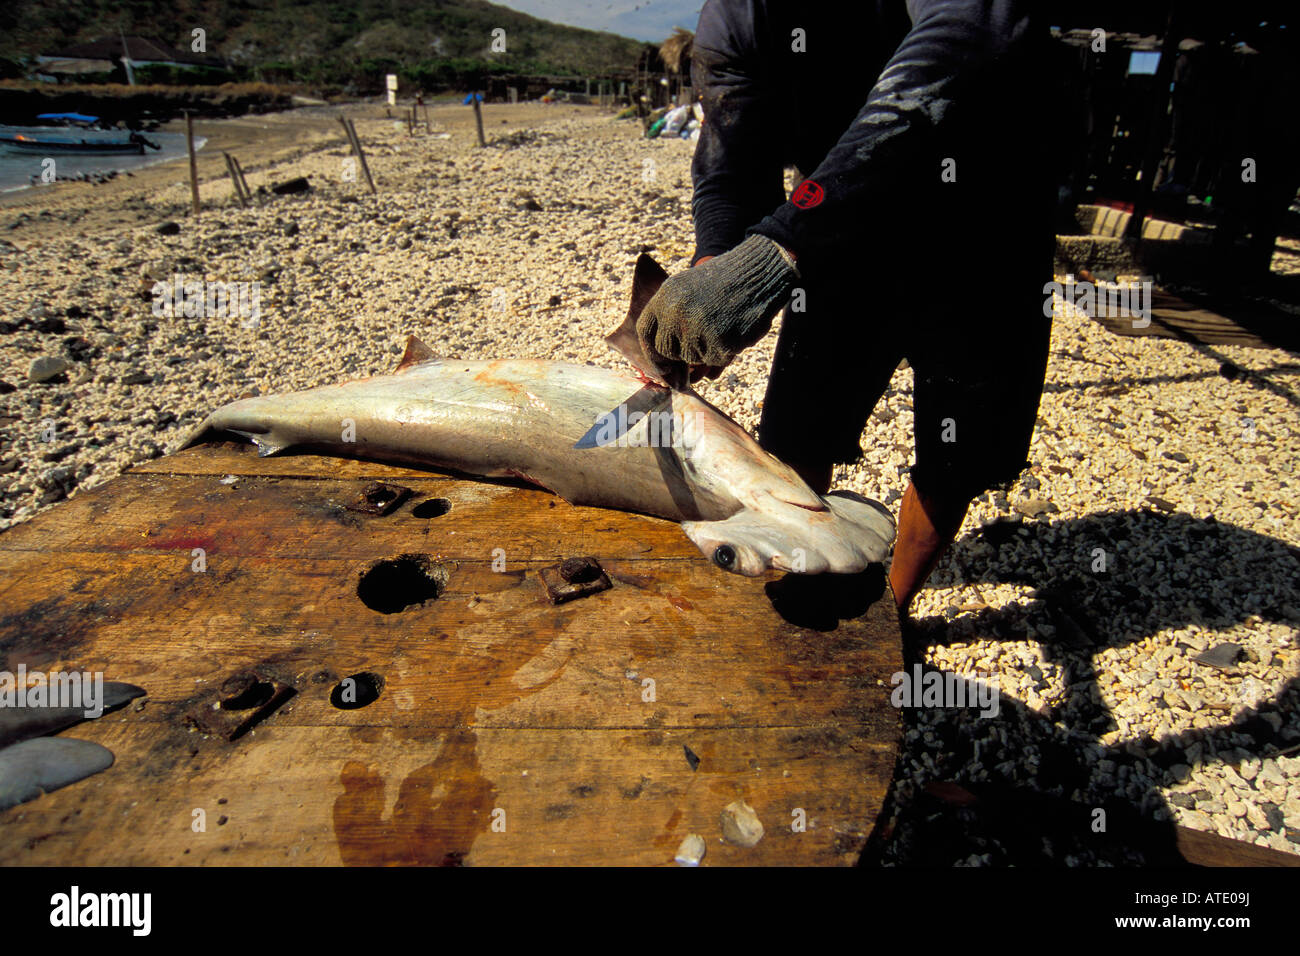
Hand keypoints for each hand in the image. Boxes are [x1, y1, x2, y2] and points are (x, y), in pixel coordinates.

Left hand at [635, 235, 798, 373]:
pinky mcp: (718, 341)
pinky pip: (715, 359)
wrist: (758, 272)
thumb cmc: (725, 282)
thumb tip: (666, 367)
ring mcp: (696, 328)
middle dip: (680, 357)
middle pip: (666, 351)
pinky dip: (724, 352)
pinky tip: (733, 332)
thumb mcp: (688, 289)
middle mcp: (675, 313)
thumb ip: (671, 319)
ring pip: (692, 358)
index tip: (662, 365)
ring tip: (722, 327)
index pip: (646, 333)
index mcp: (665, 296)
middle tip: (696, 352)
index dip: (652, 352)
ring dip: (706, 351)